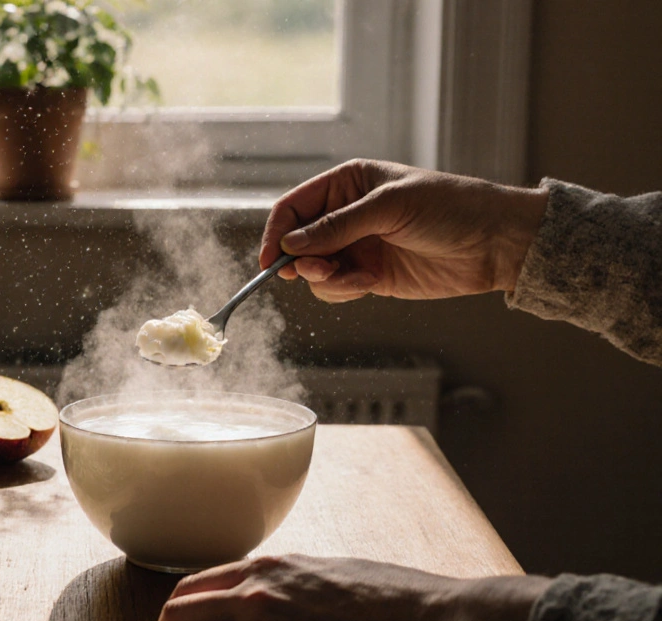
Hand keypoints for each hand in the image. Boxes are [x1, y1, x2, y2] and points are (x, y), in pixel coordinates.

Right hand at [258, 159, 548, 302]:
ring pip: (314, 270)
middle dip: (301, 261)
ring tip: (354, 279)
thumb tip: (291, 246)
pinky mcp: (370, 276)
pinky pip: (336, 288)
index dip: (277, 233)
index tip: (270, 261)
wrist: (496, 243)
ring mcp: (357, 246)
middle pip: (298, 242)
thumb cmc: (450, 207)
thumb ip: (338, 227)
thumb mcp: (390, 208)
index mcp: (347, 184)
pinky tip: (368, 286)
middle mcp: (346, 215)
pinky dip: (342, 291)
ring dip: (325, 279)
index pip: (294, 208)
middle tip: (317, 271)